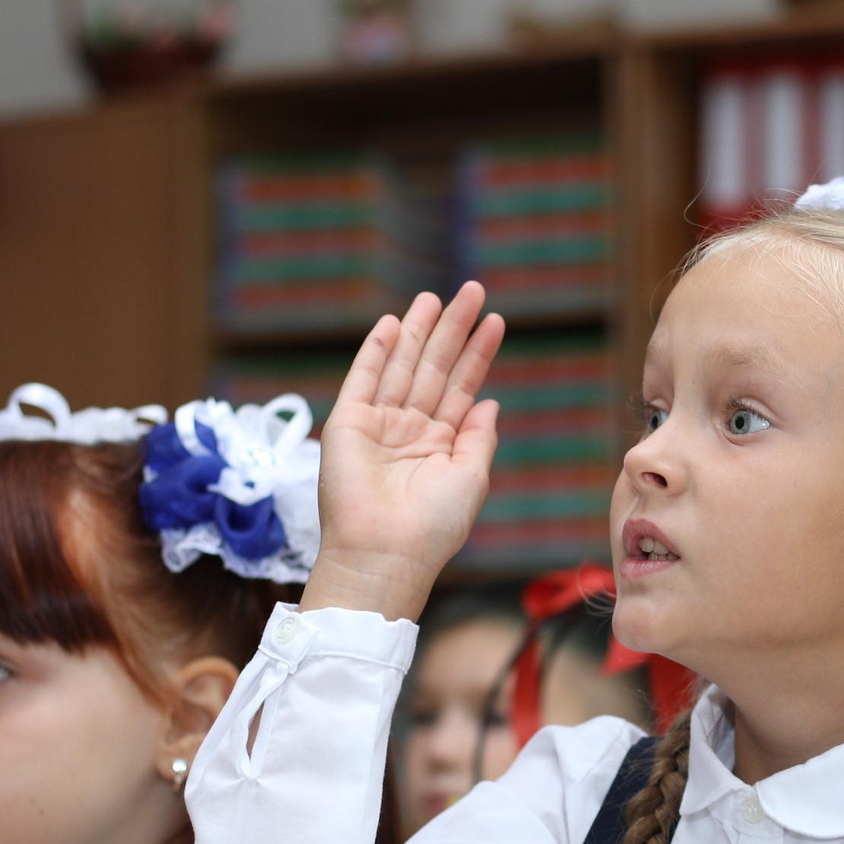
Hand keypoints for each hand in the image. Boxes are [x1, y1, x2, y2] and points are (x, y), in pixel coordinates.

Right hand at [308, 284, 505, 619]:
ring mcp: (378, 425)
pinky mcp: (347, 424)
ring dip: (418, 331)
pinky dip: (377, 351)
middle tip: (472, 291)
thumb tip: (490, 401)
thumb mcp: (470, 478)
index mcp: (440, 445)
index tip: (495, 321)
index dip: (477, 354)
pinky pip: (364, 379)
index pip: (462, 387)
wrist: (385, 552)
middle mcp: (410, 430)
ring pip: (402, 366)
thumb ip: (479, 437)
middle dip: (452, 330)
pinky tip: (393, 323)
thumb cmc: (433, 525)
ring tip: (435, 296)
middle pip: (434, 368)